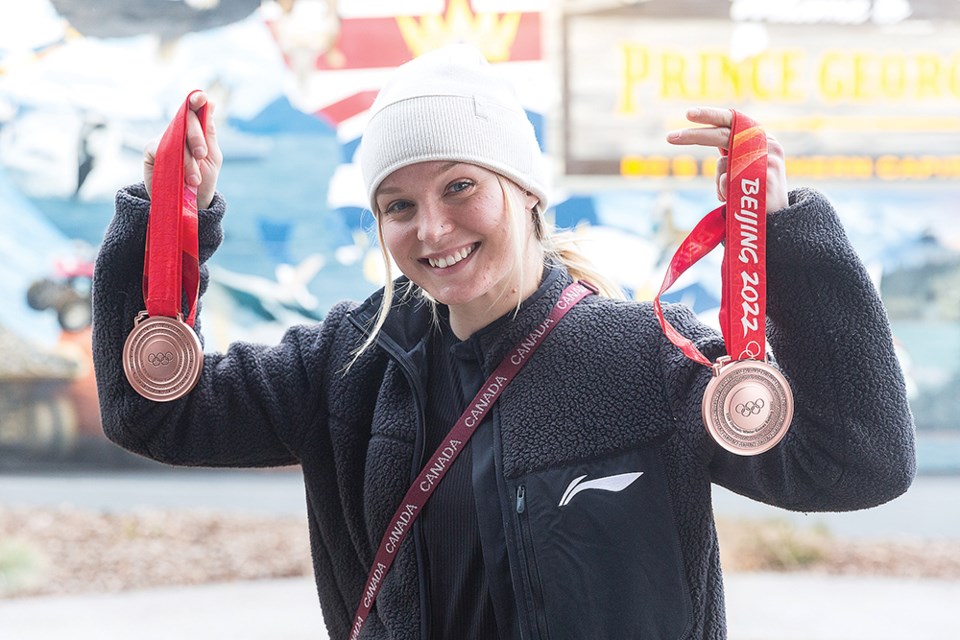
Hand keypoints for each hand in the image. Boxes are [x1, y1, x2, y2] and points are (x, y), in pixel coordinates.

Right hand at [143, 91, 222, 209]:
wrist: (189, 206)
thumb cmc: (203, 181)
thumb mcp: (212, 157)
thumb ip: (209, 132)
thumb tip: (211, 102)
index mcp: (195, 131)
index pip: (194, 110)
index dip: (196, 101)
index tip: (202, 96)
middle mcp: (178, 131)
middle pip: (185, 120)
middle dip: (196, 137)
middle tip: (202, 155)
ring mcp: (163, 140)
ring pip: (174, 136)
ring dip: (186, 158)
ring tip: (194, 178)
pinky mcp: (150, 152)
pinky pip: (159, 148)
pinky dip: (172, 162)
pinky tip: (181, 177)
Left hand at [666, 107, 787, 213]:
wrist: (778, 220)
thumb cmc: (756, 192)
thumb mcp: (745, 165)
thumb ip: (731, 150)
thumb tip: (704, 133)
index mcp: (762, 137)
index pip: (734, 119)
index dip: (710, 115)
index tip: (688, 114)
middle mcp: (767, 144)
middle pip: (723, 134)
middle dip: (694, 136)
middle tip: (670, 137)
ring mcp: (766, 161)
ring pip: (722, 163)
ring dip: (719, 183)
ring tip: (730, 196)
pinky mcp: (762, 179)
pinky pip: (725, 181)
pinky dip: (722, 192)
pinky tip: (734, 201)